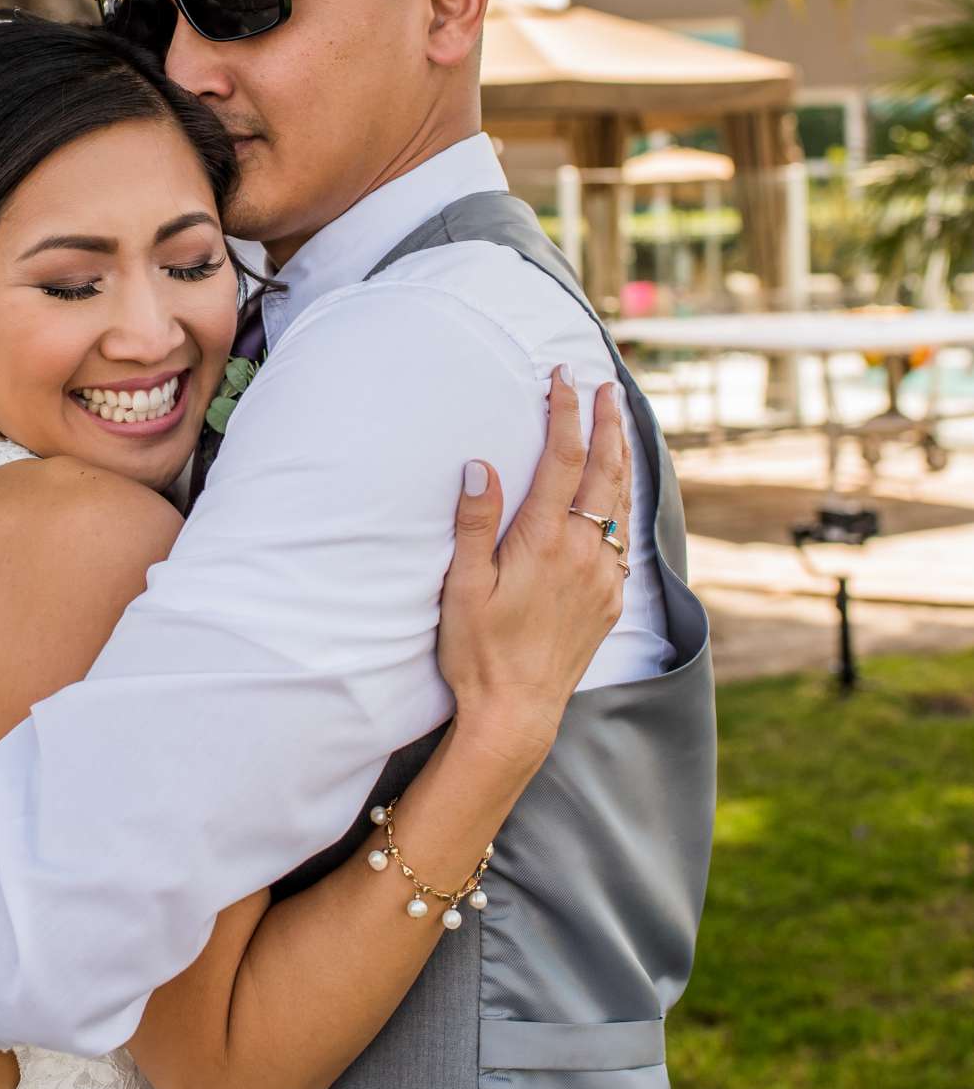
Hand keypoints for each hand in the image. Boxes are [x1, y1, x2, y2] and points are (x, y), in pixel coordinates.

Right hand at [437, 368, 630, 772]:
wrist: (517, 712)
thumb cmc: (479, 650)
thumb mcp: (463, 586)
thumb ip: (474, 523)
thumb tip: (480, 463)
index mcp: (545, 542)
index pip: (563, 459)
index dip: (565, 412)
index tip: (563, 377)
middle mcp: (583, 553)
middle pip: (606, 471)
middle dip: (607, 423)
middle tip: (607, 388)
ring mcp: (603, 576)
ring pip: (623, 502)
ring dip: (622, 457)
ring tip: (620, 425)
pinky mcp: (610, 598)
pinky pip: (625, 536)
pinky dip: (625, 501)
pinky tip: (619, 494)